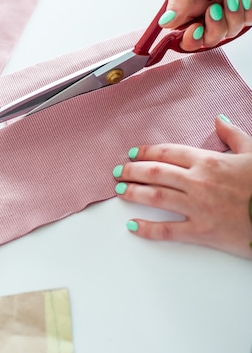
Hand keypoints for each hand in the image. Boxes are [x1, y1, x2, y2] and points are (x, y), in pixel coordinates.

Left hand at [112, 115, 251, 258]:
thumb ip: (233, 135)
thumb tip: (219, 119)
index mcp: (209, 161)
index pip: (168, 152)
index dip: (146, 152)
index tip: (133, 153)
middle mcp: (198, 182)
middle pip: (155, 173)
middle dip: (133, 171)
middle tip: (118, 172)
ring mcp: (199, 208)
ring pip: (156, 197)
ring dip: (134, 193)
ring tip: (119, 191)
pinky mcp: (202, 232)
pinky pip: (168, 231)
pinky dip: (148, 229)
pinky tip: (133, 226)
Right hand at [159, 0, 251, 50]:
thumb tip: (165, 22)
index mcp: (190, 1)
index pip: (184, 31)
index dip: (189, 38)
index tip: (195, 30)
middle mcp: (208, 6)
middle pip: (207, 37)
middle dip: (212, 30)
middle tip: (215, 10)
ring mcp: (229, 6)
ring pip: (228, 31)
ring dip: (232, 18)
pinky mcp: (249, 3)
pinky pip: (248, 21)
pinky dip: (248, 13)